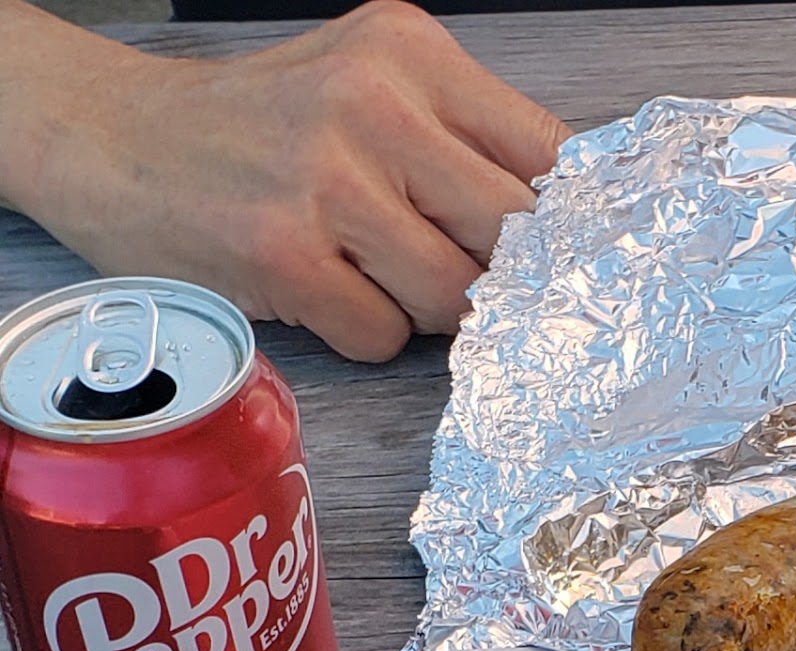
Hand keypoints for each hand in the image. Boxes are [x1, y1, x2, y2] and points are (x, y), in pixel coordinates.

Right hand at [1, 0, 567, 361]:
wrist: (115, 139)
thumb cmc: (260, 128)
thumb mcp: (368, 85)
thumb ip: (461, 139)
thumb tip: (565, 232)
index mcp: (409, 52)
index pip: (547, 154)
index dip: (565, 225)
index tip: (559, 260)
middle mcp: (373, 104)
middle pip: (512, 234)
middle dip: (496, 276)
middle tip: (451, 274)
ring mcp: (328, 181)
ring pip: (456, 296)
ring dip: (427, 311)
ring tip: (370, 272)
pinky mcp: (285, 255)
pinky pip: (384, 335)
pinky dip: (365, 333)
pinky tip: (322, 290)